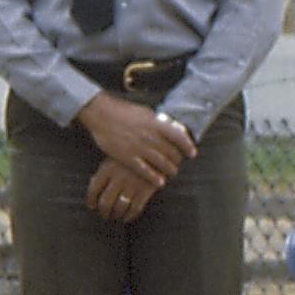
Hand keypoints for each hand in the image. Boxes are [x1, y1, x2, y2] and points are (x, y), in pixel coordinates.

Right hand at [73, 93, 194, 186]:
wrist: (102, 114)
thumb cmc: (123, 111)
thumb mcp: (145, 112)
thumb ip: (158, 122)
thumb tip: (171, 127)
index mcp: (155, 123)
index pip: (178, 137)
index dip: (188, 147)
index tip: (192, 154)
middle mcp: (149, 136)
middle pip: (171, 152)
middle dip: (177, 160)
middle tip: (179, 164)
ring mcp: (138, 147)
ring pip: (161, 163)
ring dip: (169, 170)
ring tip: (172, 173)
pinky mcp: (127, 157)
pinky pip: (145, 170)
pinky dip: (154, 177)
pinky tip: (160, 182)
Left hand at [84, 159, 153, 222]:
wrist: (156, 151)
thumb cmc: (132, 156)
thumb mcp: (115, 158)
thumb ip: (103, 172)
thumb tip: (92, 186)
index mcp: (107, 168)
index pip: (93, 189)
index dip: (91, 201)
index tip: (92, 206)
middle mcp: (118, 177)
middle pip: (105, 202)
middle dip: (103, 212)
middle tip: (104, 215)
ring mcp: (132, 184)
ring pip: (119, 208)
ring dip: (116, 215)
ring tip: (115, 217)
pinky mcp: (146, 189)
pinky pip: (135, 209)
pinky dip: (129, 216)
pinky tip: (127, 217)